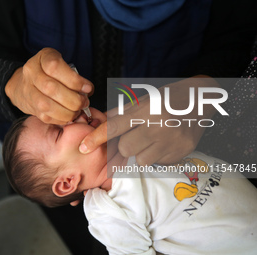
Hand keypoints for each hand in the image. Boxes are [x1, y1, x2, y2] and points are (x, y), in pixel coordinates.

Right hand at [5, 48, 93, 124]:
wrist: (23, 83)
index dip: (74, 80)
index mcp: (42, 58)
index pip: (55, 67)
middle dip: (73, 99)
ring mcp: (28, 91)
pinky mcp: (30, 107)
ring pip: (46, 105)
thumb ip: (72, 74)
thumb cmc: (49, 73)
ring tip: (77, 111)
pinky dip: (61, 119)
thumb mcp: (60, 64)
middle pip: (51, 88)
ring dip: (67, 112)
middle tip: (84, 102)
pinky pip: (45, 117)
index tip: (88, 88)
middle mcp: (31, 73)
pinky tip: (68, 116)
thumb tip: (87, 90)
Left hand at [79, 76, 219, 165]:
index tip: (84, 147)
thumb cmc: (169, 96)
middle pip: (126, 148)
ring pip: (141, 159)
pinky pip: (158, 163)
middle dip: (125, 144)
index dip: (97, 137)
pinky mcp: (182, 152)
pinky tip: (165, 143)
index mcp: (147, 109)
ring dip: (142, 152)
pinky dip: (157, 155)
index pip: (115, 126)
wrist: (203, 98)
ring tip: (153, 139)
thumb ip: (123, 112)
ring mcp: (172, 141)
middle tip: (137, 135)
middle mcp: (159, 125)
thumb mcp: (146, 98)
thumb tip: (102, 122)